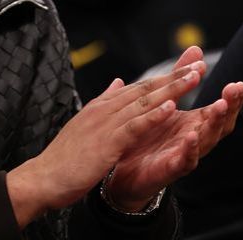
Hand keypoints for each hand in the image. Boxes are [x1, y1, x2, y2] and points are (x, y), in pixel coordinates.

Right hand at [6, 62, 204, 226]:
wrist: (44, 177)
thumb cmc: (65, 156)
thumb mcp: (86, 123)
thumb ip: (104, 102)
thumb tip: (118, 82)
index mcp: (101, 106)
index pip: (138, 86)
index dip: (164, 76)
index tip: (187, 66)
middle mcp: (104, 109)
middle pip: (145, 88)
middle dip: (174, 76)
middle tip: (199, 64)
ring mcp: (105, 124)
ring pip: (143, 102)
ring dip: (171, 88)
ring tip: (193, 77)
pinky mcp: (107, 142)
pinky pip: (134, 126)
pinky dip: (152, 115)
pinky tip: (171, 107)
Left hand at [105, 46, 242, 210]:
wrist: (124, 171)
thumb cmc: (148, 136)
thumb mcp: (165, 101)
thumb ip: (181, 78)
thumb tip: (196, 49)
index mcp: (194, 122)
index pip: (220, 110)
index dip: (231, 99)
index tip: (238, 83)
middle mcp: (194, 138)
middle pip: (220, 124)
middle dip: (229, 107)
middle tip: (234, 90)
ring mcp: (184, 154)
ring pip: (206, 140)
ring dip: (213, 124)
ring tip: (218, 106)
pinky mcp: (170, 168)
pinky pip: (184, 160)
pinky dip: (189, 149)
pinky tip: (191, 136)